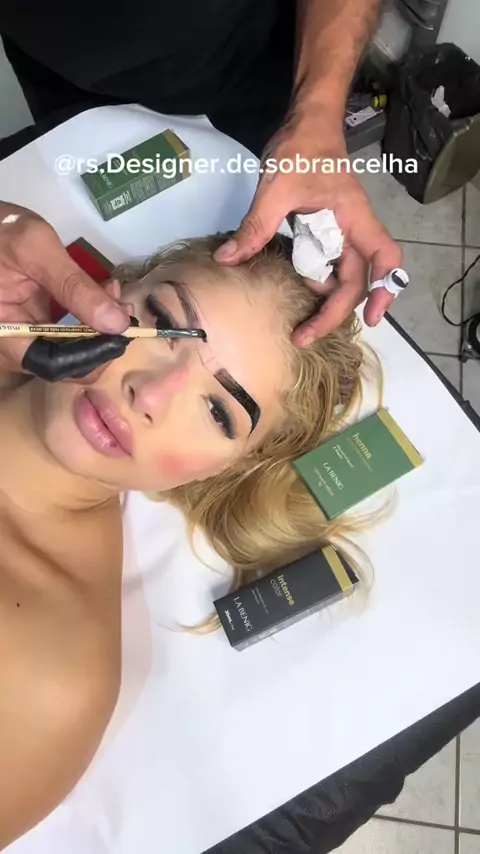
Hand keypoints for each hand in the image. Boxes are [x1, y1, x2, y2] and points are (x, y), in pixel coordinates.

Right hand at [0, 202, 129, 375]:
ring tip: (115, 295)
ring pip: (69, 348)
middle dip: (101, 339)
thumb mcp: (37, 250)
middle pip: (65, 363)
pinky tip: (103, 292)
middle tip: (123, 310)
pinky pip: (65, 331)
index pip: (53, 364)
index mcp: (3, 333)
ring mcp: (23, 334)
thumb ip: (76, 287)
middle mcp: (12, 343)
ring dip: (99, 327)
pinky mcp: (33, 322)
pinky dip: (88, 315)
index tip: (121, 331)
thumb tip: (117, 324)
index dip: (92, 355)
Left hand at [213, 110, 402, 344]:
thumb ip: (255, 226)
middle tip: (303, 336)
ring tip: (296, 315)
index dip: (385, 290)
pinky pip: (324, 263)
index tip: (373, 319)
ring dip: (322, 297)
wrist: (307, 121)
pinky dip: (312, 279)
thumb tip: (226, 259)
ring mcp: (340, 232)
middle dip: (334, 312)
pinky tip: (293, 287)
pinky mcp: (325, 230)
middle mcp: (353, 230)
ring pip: (340, 276)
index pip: (385, 258)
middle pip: (357, 280)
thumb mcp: (275, 187)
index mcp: (353, 218)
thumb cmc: (302, 146)